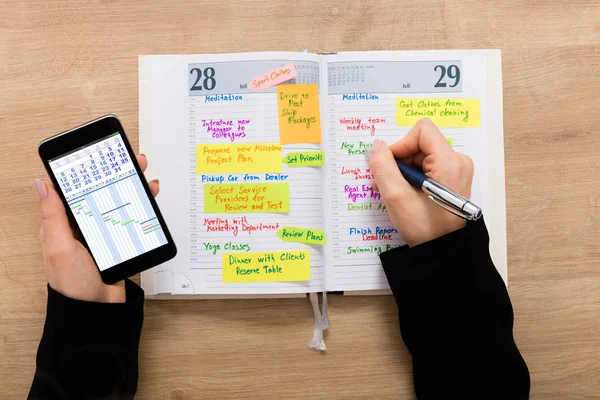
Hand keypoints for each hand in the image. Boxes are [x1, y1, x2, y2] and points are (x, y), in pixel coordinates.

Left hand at [35, 154, 159, 302]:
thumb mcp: (58, 246)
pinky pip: (133, 219)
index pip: (74, 189)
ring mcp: (104, 232)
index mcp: (64, 222)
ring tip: (144, 175)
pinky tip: (150, 200)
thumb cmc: (72, 282)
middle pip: (101, 191)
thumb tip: (43, 185)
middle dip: (116, 174)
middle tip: (129, 160)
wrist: (97, 310)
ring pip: (120, 202)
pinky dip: (143, 207)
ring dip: (133, 187)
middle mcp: (84, 225)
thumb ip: (52, 215)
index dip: (87, 171)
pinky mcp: (120, 241)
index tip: (99, 155)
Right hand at [369, 118, 473, 246]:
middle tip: (386, 184)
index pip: (422, 130)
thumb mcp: (396, 197)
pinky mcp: (453, 179)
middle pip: (420, 144)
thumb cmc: (425, 228)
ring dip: (403, 171)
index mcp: (449, 162)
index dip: (401, 144)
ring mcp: (457, 171)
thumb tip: (378, 146)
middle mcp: (457, 162)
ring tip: (394, 193)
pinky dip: (412, 177)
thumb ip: (383, 166)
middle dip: (400, 161)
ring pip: (422, 156)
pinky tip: (405, 194)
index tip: (390, 165)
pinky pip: (428, 167)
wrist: (444, 251)